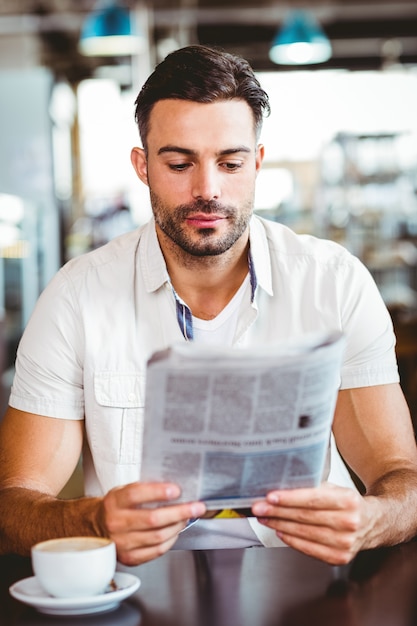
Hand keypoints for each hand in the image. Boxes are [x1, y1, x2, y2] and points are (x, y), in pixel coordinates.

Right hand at [98, 482, 205, 565]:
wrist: (97, 528)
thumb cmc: (117, 507)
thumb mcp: (124, 491)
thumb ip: (145, 489)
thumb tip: (175, 488)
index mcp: (114, 502)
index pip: (136, 495)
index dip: (158, 492)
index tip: (177, 490)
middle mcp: (116, 523)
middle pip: (152, 519)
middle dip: (179, 512)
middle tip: (196, 507)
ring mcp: (122, 543)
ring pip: (157, 536)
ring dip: (178, 526)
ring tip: (187, 517)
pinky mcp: (129, 558)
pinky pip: (156, 551)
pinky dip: (171, 540)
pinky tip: (176, 531)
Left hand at [252, 482, 372, 564]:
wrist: (374, 523)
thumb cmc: (349, 503)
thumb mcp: (337, 488)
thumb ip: (314, 487)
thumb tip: (283, 485)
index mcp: (348, 500)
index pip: (312, 499)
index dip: (289, 498)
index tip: (270, 496)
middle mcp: (348, 523)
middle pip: (304, 517)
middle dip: (277, 512)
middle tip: (258, 507)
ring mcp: (345, 543)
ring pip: (304, 533)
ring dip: (279, 525)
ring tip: (264, 518)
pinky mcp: (339, 557)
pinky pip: (308, 549)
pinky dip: (291, 539)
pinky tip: (279, 531)